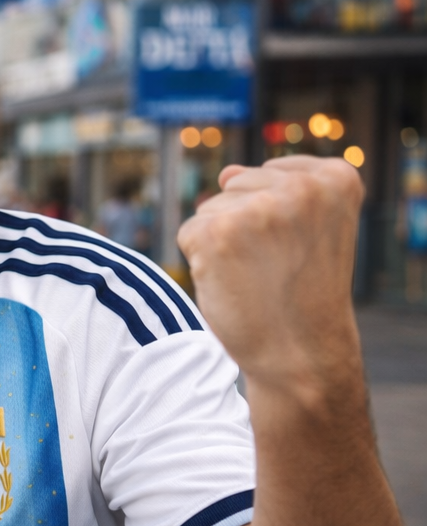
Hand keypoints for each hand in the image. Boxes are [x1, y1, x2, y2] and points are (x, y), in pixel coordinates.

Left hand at [178, 156, 364, 399]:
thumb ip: (277, 191)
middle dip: (244, 226)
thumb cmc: (303, 293)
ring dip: (221, 244)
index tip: (299, 250)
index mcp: (337, 178)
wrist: (300, 353)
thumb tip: (225, 173)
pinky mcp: (218, 232)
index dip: (275, 217)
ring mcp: (259, 209)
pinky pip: (189, 232)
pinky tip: (232, 283)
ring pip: (211, 209)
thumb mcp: (311, 229)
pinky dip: (200, 261)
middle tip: (274, 268)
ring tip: (255, 276)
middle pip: (236, 186)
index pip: (271, 172)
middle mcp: (302, 187)